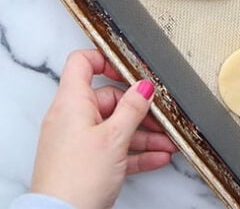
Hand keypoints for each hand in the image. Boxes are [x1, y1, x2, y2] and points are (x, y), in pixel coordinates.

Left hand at [31, 49, 177, 208]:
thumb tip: (144, 87)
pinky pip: (115, 149)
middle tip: (161, 117)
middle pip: (109, 99)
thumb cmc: (77, 178)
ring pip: (116, 126)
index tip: (130, 70)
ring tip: (167, 143)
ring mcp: (78, 140)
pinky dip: (136, 152)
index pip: (82, 63)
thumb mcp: (114, 137)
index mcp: (72, 102)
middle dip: (139, 109)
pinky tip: (157, 157)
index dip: (106, 60)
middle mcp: (72, 118)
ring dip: (144, 134)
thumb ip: (132, 108)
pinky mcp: (86, 161)